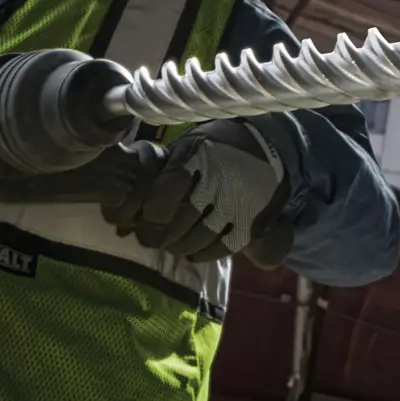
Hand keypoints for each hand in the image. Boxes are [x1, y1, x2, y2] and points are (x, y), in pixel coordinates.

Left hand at [101, 120, 294, 266]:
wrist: (267, 146)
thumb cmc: (216, 146)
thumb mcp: (187, 147)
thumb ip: (164, 172)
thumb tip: (132, 204)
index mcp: (195, 158)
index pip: (160, 203)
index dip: (148, 220)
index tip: (143, 223)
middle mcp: (216, 181)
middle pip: (177, 225)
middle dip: (160, 236)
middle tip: (156, 237)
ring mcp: (236, 204)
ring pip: (197, 240)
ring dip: (180, 246)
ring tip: (175, 242)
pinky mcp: (251, 221)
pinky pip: (221, 248)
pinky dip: (203, 254)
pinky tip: (194, 250)